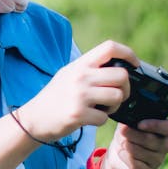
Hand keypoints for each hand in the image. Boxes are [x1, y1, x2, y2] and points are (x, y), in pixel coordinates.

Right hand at [18, 40, 140, 144]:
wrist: (33, 119)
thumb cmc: (55, 97)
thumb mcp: (69, 74)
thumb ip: (91, 69)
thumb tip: (120, 67)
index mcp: (80, 64)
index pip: (110, 47)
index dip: (128, 53)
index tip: (134, 65)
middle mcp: (80, 76)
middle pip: (121, 75)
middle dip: (125, 88)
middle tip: (117, 95)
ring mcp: (80, 95)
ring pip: (117, 96)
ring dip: (115, 106)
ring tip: (102, 108)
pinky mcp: (78, 114)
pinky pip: (105, 117)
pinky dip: (101, 120)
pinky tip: (89, 118)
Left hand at [101, 118, 167, 168]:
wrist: (119, 153)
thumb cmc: (126, 133)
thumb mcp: (127, 124)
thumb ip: (129, 121)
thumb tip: (125, 125)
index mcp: (164, 130)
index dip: (156, 125)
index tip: (140, 124)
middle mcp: (165, 146)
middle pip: (150, 139)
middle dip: (132, 134)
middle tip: (122, 131)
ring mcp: (158, 160)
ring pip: (140, 152)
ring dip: (126, 145)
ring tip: (121, 142)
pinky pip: (135, 165)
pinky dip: (124, 157)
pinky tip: (121, 152)